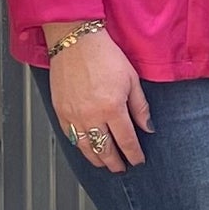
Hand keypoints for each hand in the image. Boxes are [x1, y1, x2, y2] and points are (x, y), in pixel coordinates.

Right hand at [45, 27, 151, 172]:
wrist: (76, 41)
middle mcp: (92, 115)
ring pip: (85, 147)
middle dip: (115, 162)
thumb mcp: (131, 79)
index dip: (133, 154)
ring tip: (104, 164)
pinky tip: (86, 148)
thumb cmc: (105, 55)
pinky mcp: (60, 111)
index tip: (138, 161)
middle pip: (105, 149)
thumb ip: (140, 107)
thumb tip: (148, 128)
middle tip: (121, 168)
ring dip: (97, 159)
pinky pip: (70, 136)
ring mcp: (74, 115)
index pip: (126, 140)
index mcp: (112, 107)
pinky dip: (79, 146)